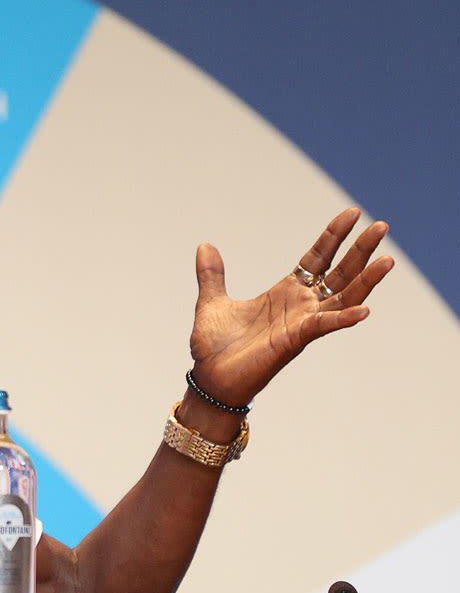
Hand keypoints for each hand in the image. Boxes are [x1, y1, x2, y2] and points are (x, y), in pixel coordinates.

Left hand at [189, 207, 392, 406]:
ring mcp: (301, 323)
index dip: (334, 236)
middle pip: (340, 272)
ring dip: (366, 280)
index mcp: (285, 292)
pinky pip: (323, 327)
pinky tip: (363, 310)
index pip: (318, 257)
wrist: (208, 380)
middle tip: (382, 226)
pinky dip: (342, 319)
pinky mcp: (294, 341)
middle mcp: (300, 305)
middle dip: (361, 250)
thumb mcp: (212, 302)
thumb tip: (205, 246)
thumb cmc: (214, 346)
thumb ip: (212, 275)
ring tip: (388, 259)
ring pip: (343, 298)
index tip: (353, 212)